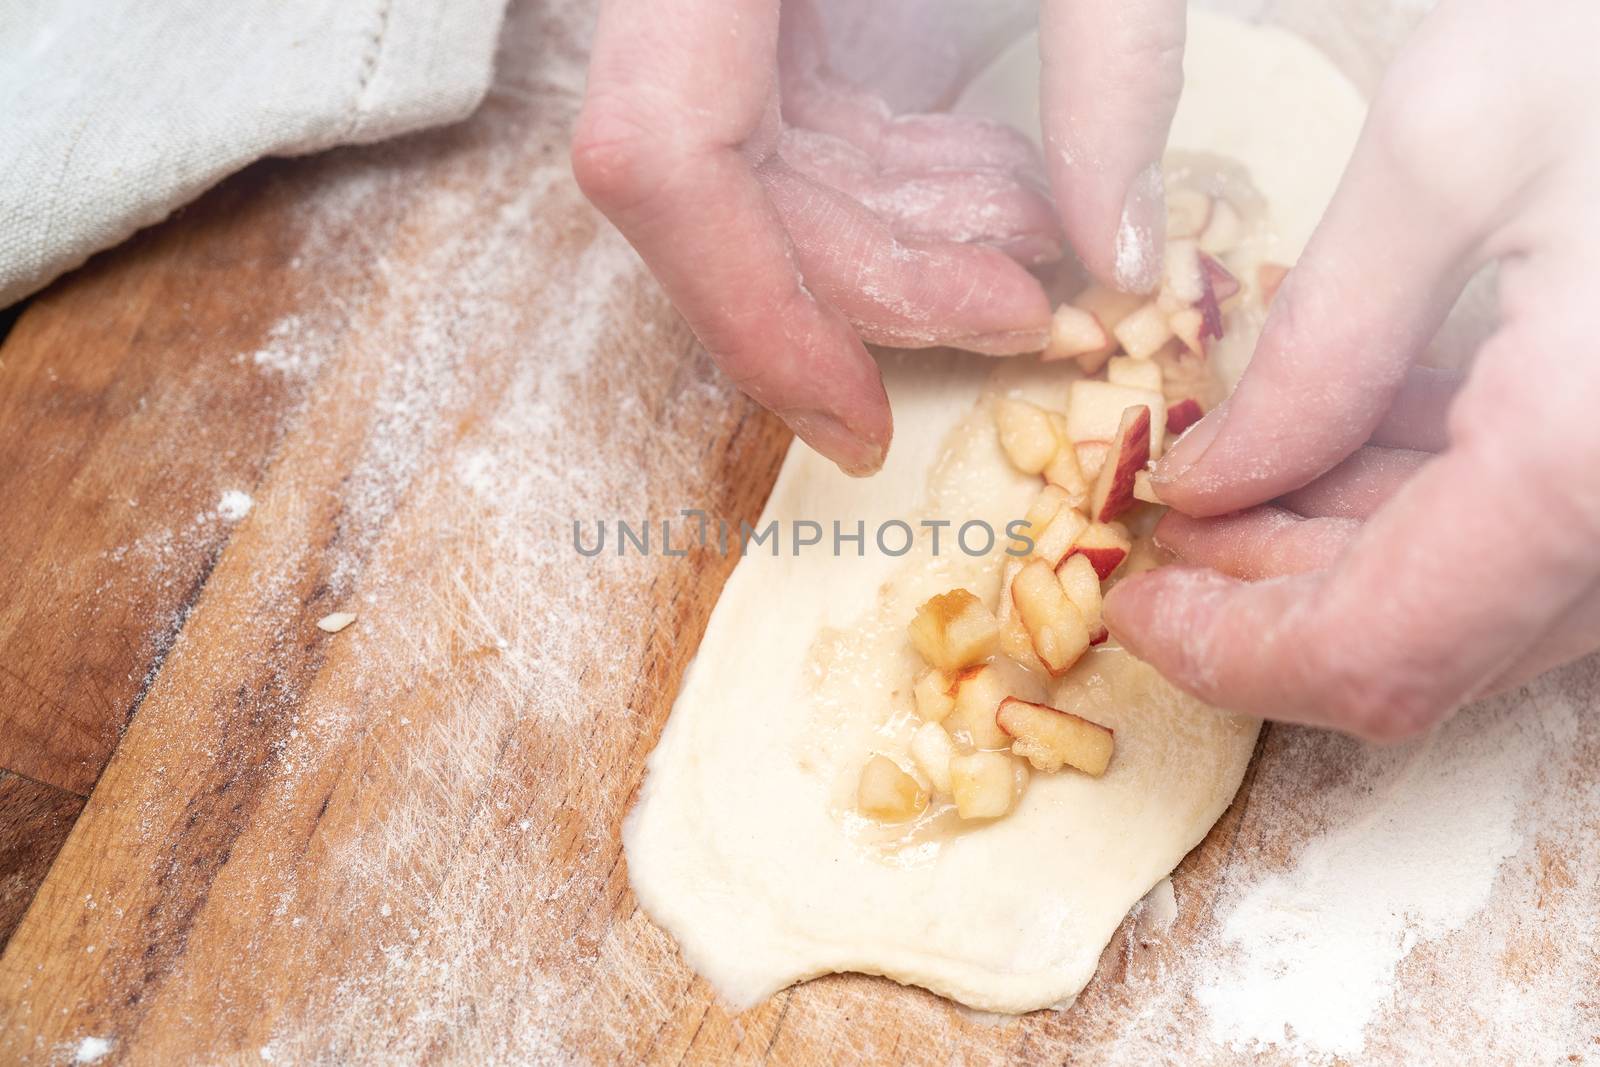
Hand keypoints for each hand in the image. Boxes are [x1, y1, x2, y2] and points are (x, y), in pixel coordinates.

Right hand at [573, 0, 1186, 474]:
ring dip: (910, 237)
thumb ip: (1109, 61)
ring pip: (769, 170)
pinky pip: (810, 116)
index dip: (753, 314)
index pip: (662, 158)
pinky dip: (912, 174)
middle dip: (880, 282)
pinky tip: (1010, 184)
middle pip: (727, 189)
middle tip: (1033, 317)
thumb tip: (1120, 255)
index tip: (856, 427)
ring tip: (1041, 249)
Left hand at [1102, 0, 1599, 739]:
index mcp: (1587, 460)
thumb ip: (1320, 342)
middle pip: (1431, 646)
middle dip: (1270, 600)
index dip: (1229, 654)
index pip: (1374, 655)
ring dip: (1345, 559)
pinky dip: (1439, 510)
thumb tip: (1215, 477)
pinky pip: (1554, 537)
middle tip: (1172, 528)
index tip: (1135, 605)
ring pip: (1493, 604)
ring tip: (1239, 478)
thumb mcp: (1458, 141)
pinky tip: (1363, 435)